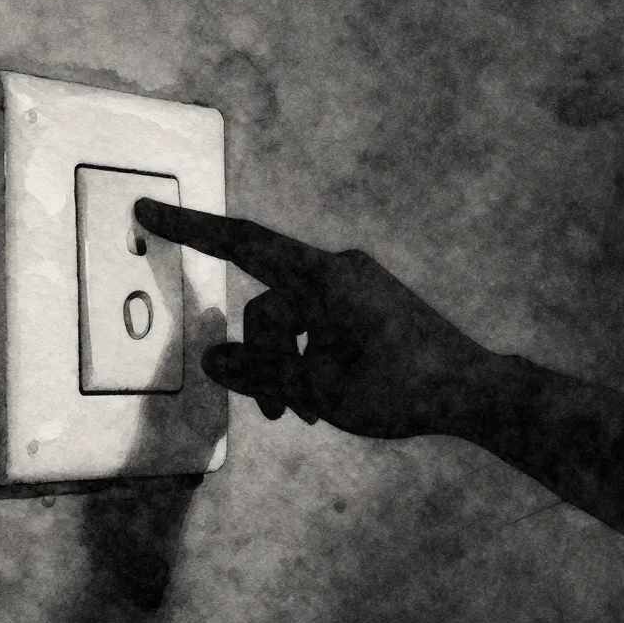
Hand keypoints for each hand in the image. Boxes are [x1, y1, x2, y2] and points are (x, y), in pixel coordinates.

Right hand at [133, 200, 503, 438]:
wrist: (474, 391)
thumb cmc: (402, 389)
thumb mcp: (320, 390)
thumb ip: (261, 372)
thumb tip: (213, 359)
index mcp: (326, 278)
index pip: (243, 243)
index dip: (192, 229)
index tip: (149, 208)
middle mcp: (339, 271)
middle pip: (268, 307)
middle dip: (261, 359)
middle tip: (273, 412)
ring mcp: (356, 286)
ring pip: (292, 321)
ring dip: (287, 368)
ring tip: (301, 414)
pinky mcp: (368, 305)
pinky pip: (317, 324)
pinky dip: (309, 360)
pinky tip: (320, 402)